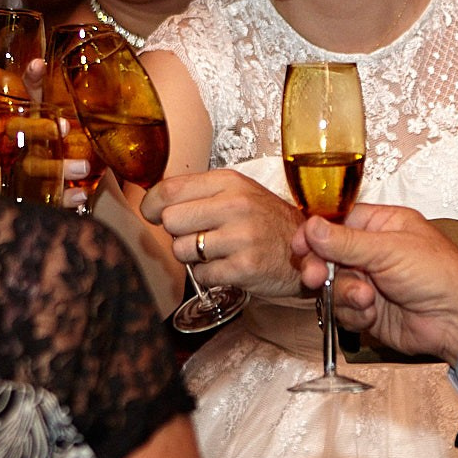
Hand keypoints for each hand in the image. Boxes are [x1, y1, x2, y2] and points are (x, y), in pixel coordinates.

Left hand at [139, 169, 303, 297]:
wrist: (306, 249)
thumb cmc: (264, 221)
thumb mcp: (237, 192)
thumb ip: (199, 193)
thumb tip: (152, 202)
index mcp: (229, 182)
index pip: (169, 189)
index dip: (151, 205)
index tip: (152, 213)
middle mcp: (235, 205)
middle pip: (170, 220)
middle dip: (177, 232)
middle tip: (196, 234)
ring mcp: (241, 236)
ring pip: (182, 250)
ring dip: (192, 256)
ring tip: (216, 251)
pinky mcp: (245, 267)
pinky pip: (200, 275)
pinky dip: (208, 275)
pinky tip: (226, 266)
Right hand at [294, 202, 457, 362]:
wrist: (457, 321)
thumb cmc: (439, 275)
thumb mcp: (389, 250)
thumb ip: (346, 240)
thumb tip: (312, 225)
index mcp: (382, 225)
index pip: (336, 223)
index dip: (315, 234)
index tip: (299, 246)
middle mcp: (373, 252)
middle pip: (327, 256)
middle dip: (322, 268)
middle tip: (317, 277)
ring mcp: (369, 281)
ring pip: (333, 286)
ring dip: (345, 295)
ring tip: (367, 299)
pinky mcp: (368, 309)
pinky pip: (342, 310)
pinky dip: (355, 314)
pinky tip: (373, 314)